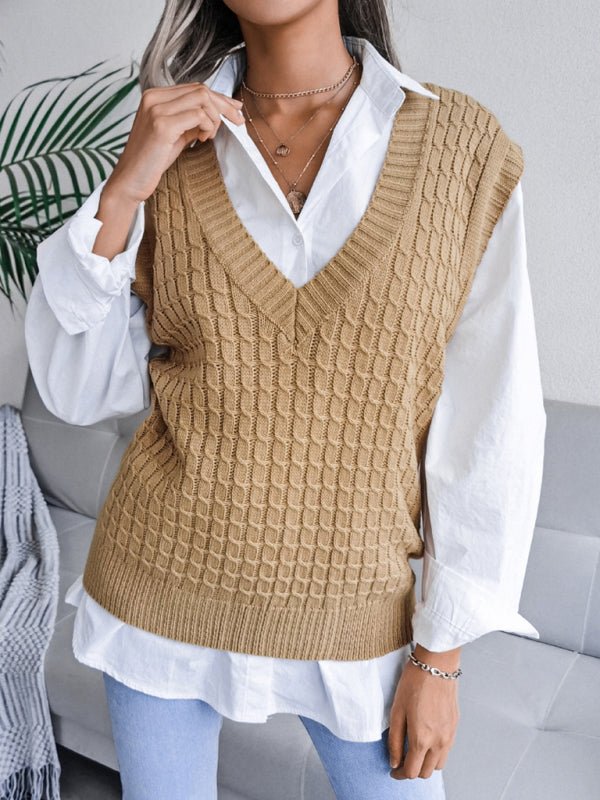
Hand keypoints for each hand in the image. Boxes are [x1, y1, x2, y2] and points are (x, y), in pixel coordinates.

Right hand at [105, 82, 245, 205]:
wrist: (130, 181)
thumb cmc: (152, 161)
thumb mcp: (175, 134)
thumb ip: (191, 121)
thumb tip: (218, 113)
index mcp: (154, 96)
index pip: (195, 87)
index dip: (219, 98)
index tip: (235, 110)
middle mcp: (153, 97)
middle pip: (201, 89)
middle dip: (225, 106)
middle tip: (238, 122)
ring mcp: (156, 109)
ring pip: (202, 99)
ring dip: (215, 119)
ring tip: (209, 136)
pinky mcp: (162, 125)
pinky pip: (198, 116)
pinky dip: (208, 127)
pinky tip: (202, 140)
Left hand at [387, 644, 460, 779]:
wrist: (437, 665)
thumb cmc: (415, 682)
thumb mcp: (397, 710)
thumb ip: (395, 740)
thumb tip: (394, 761)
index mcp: (422, 738)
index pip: (411, 771)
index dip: (400, 774)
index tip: (393, 770)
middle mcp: (439, 741)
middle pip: (426, 772)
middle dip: (412, 770)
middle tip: (402, 761)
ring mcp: (450, 735)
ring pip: (439, 764)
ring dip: (426, 763)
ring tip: (414, 751)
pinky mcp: (455, 727)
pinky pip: (447, 750)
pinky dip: (436, 752)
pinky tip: (427, 739)